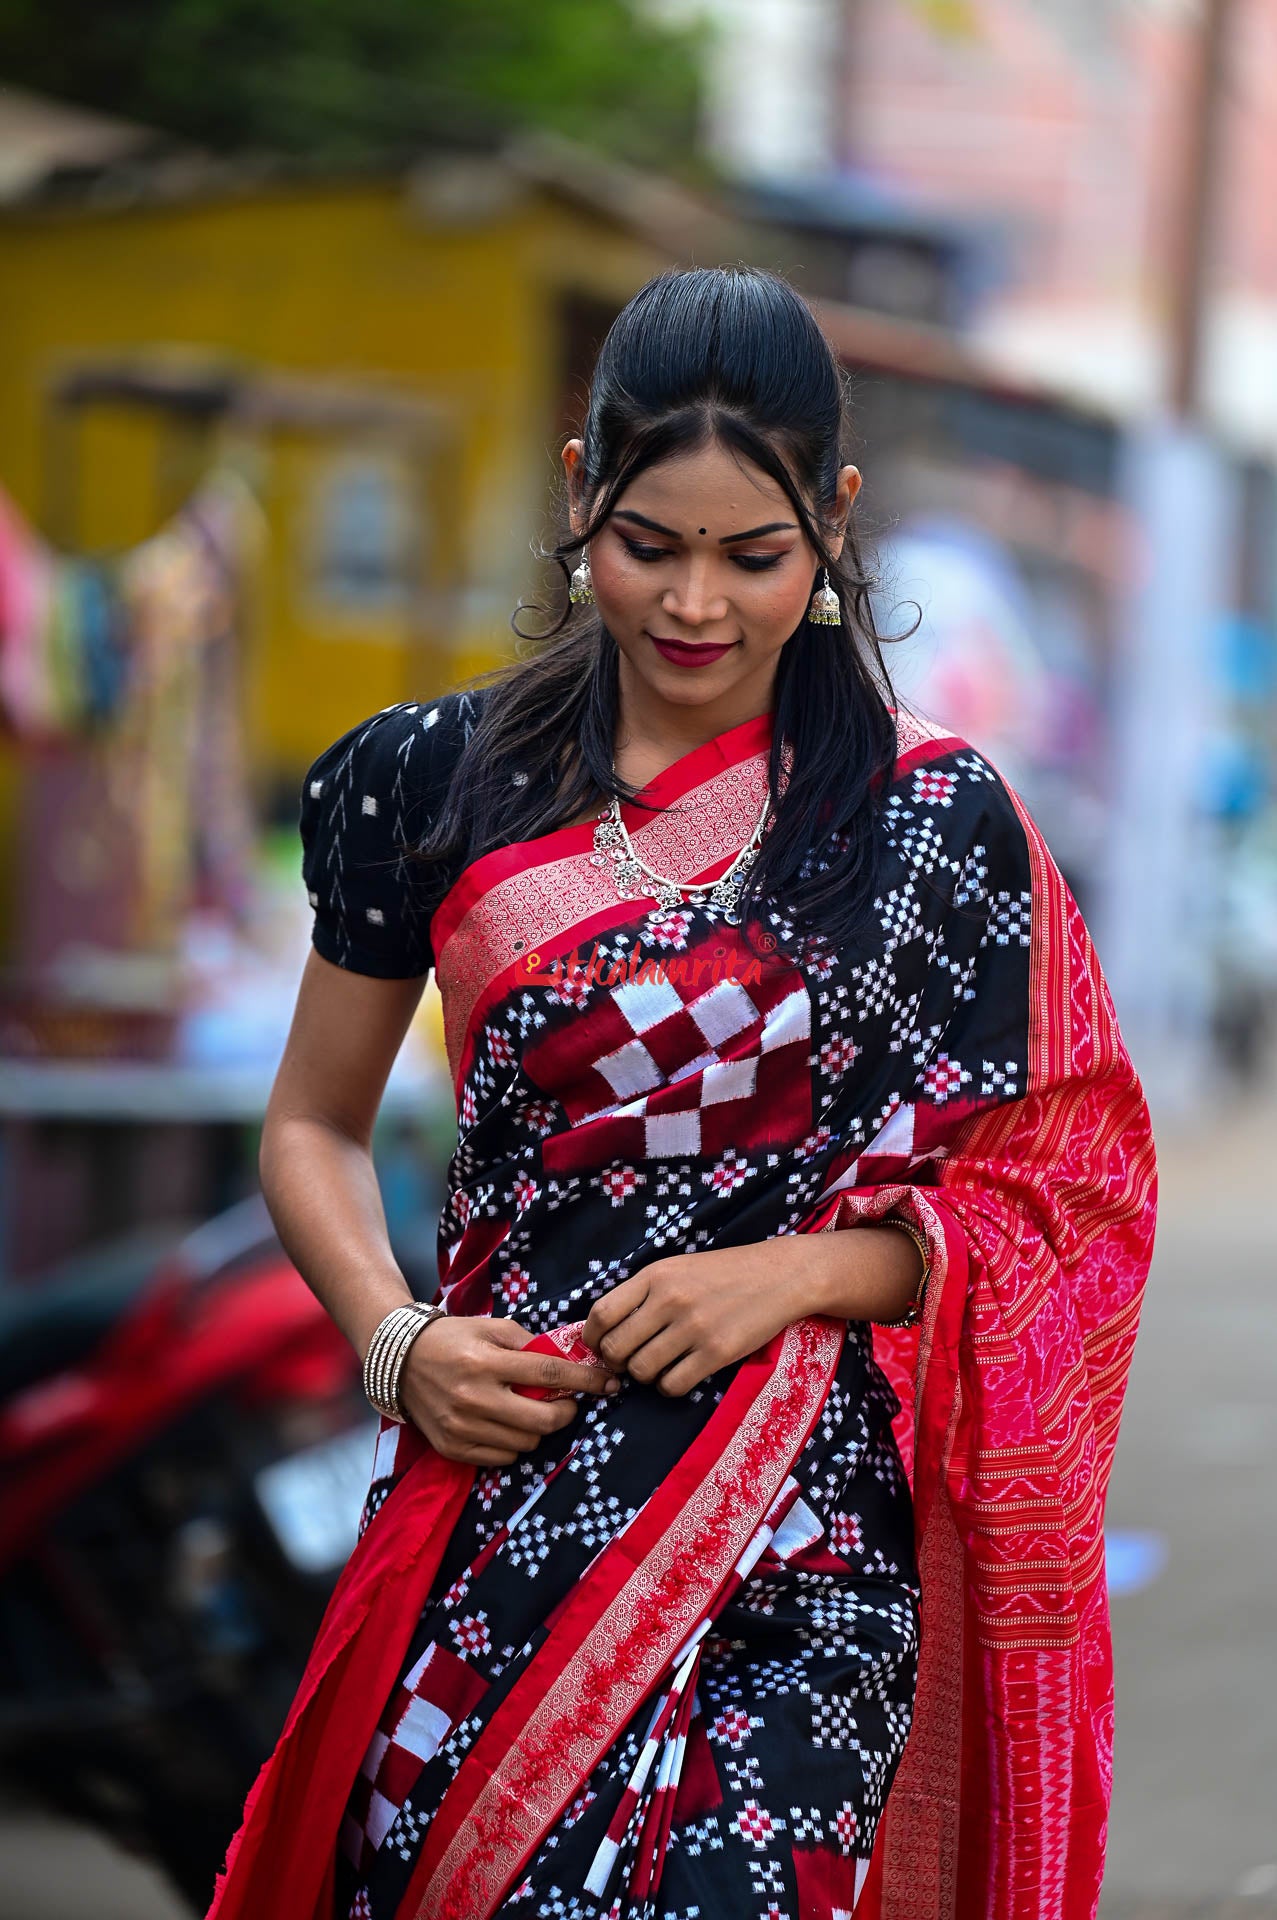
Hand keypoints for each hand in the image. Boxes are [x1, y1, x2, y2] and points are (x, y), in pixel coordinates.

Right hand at [397, 1315, 618, 1465]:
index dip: (585, 1380)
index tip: (609, 1383)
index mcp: (486, 1362)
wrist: (399, 1360)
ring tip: (528, 1410)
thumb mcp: (491, 1327)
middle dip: (566, 1412)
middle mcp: (474, 1398)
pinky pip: (502, 1458)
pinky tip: (506, 1424)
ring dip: (538, 1429)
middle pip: (543, 1421)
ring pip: (526, 1444)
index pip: (549, 1373)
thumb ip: (530, 1343)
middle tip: (566, 1403)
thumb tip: (571, 1358)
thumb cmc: (453, 1338)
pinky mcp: (452, 1448)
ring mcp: (462, 1427)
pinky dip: (513, 1444)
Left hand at [581, 1244, 813, 1398]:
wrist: (780, 1276)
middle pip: (616, 1347)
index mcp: (656, 1275)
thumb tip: (606, 1329)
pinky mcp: (716, 1352)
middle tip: (628, 1362)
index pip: (602, 1313)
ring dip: (644, 1375)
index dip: (591, 1337)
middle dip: (616, 1362)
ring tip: (659, 1365)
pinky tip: (679, 1373)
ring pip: (642, 1370)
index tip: (598, 1346)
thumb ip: (644, 1292)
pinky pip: (672, 1385)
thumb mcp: (679, 1268)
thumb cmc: (725, 1273)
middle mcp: (670, 1299)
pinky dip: (669, 1386)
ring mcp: (694, 1327)